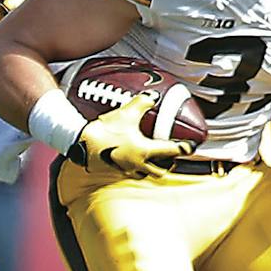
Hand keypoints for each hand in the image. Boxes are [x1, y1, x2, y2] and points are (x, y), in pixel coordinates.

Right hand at [68, 92, 193, 177]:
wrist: (79, 143)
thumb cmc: (103, 131)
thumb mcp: (126, 112)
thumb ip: (143, 103)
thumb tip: (154, 96)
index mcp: (145, 151)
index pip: (172, 152)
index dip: (184, 148)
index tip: (191, 146)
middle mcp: (139, 164)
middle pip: (162, 170)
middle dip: (169, 163)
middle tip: (171, 154)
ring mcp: (126, 170)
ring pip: (147, 174)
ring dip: (153, 168)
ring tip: (153, 158)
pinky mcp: (115, 172)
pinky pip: (132, 173)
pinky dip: (137, 167)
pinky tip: (132, 159)